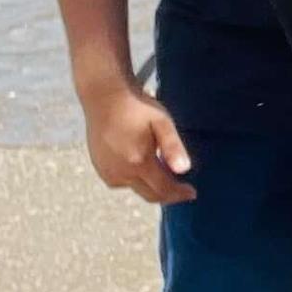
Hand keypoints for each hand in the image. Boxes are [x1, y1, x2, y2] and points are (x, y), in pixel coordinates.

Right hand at [78, 79, 192, 205]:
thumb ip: (173, 147)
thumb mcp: (162, 122)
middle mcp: (121, 173)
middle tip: (181, 189)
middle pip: (149, 195)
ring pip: (135, 188)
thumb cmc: (137, 108)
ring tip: (161, 172)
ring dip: (150, 186)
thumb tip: (184, 170)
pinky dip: (133, 179)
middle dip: (167, 194)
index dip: (179, 194)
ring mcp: (108, 172)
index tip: (191, 193)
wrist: (104, 97)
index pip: (163, 190)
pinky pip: (121, 182)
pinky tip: (138, 164)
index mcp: (138, 162)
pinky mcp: (99, 169)